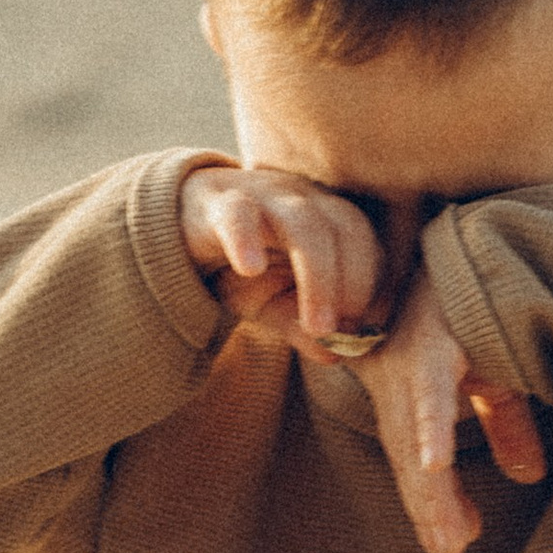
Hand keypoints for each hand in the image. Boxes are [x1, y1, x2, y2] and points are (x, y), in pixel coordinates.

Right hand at [178, 162, 384, 352]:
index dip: (373, 287)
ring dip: (319, 278)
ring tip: (316, 327)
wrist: (179, 230)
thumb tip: (337, 356)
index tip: (366, 332)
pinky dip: (246, 239)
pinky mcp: (219, 202)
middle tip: (341, 333)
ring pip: (304, 224)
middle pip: (346, 228)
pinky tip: (250, 269)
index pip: (366, 243)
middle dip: (355, 284)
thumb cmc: (242, 265)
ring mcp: (264, 196)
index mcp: (327, 217)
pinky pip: (238, 214)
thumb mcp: (274, 305)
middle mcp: (304, 199)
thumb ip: (304, 327)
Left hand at [362, 262, 546, 552]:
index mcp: (410, 392)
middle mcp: (401, 382)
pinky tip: (431, 464)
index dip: (435, 509)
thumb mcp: (497, 370)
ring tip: (444, 534)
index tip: (451, 552)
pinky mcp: (430, 342)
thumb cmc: (480, 300)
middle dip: (430, 513)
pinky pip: (429, 392)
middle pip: (410, 460)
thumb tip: (525, 476)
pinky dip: (430, 428)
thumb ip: (505, 423)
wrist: (477, 236)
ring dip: (431, 490)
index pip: (418, 463)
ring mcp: (411, 363)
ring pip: (414, 438)